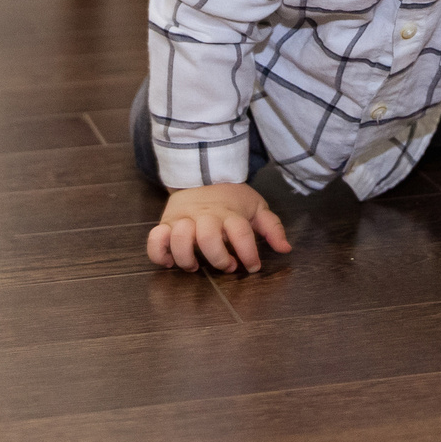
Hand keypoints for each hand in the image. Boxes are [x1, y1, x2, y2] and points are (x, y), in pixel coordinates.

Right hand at [148, 182, 291, 273]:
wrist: (202, 175)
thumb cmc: (231, 198)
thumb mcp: (256, 208)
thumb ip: (271, 228)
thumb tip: (285, 248)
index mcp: (230, 213)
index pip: (240, 232)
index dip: (248, 253)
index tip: (253, 267)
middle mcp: (205, 216)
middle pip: (207, 237)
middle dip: (217, 257)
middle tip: (226, 266)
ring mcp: (183, 219)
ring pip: (179, 238)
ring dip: (187, 258)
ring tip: (195, 266)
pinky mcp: (165, 223)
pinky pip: (155, 239)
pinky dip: (158, 254)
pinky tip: (169, 262)